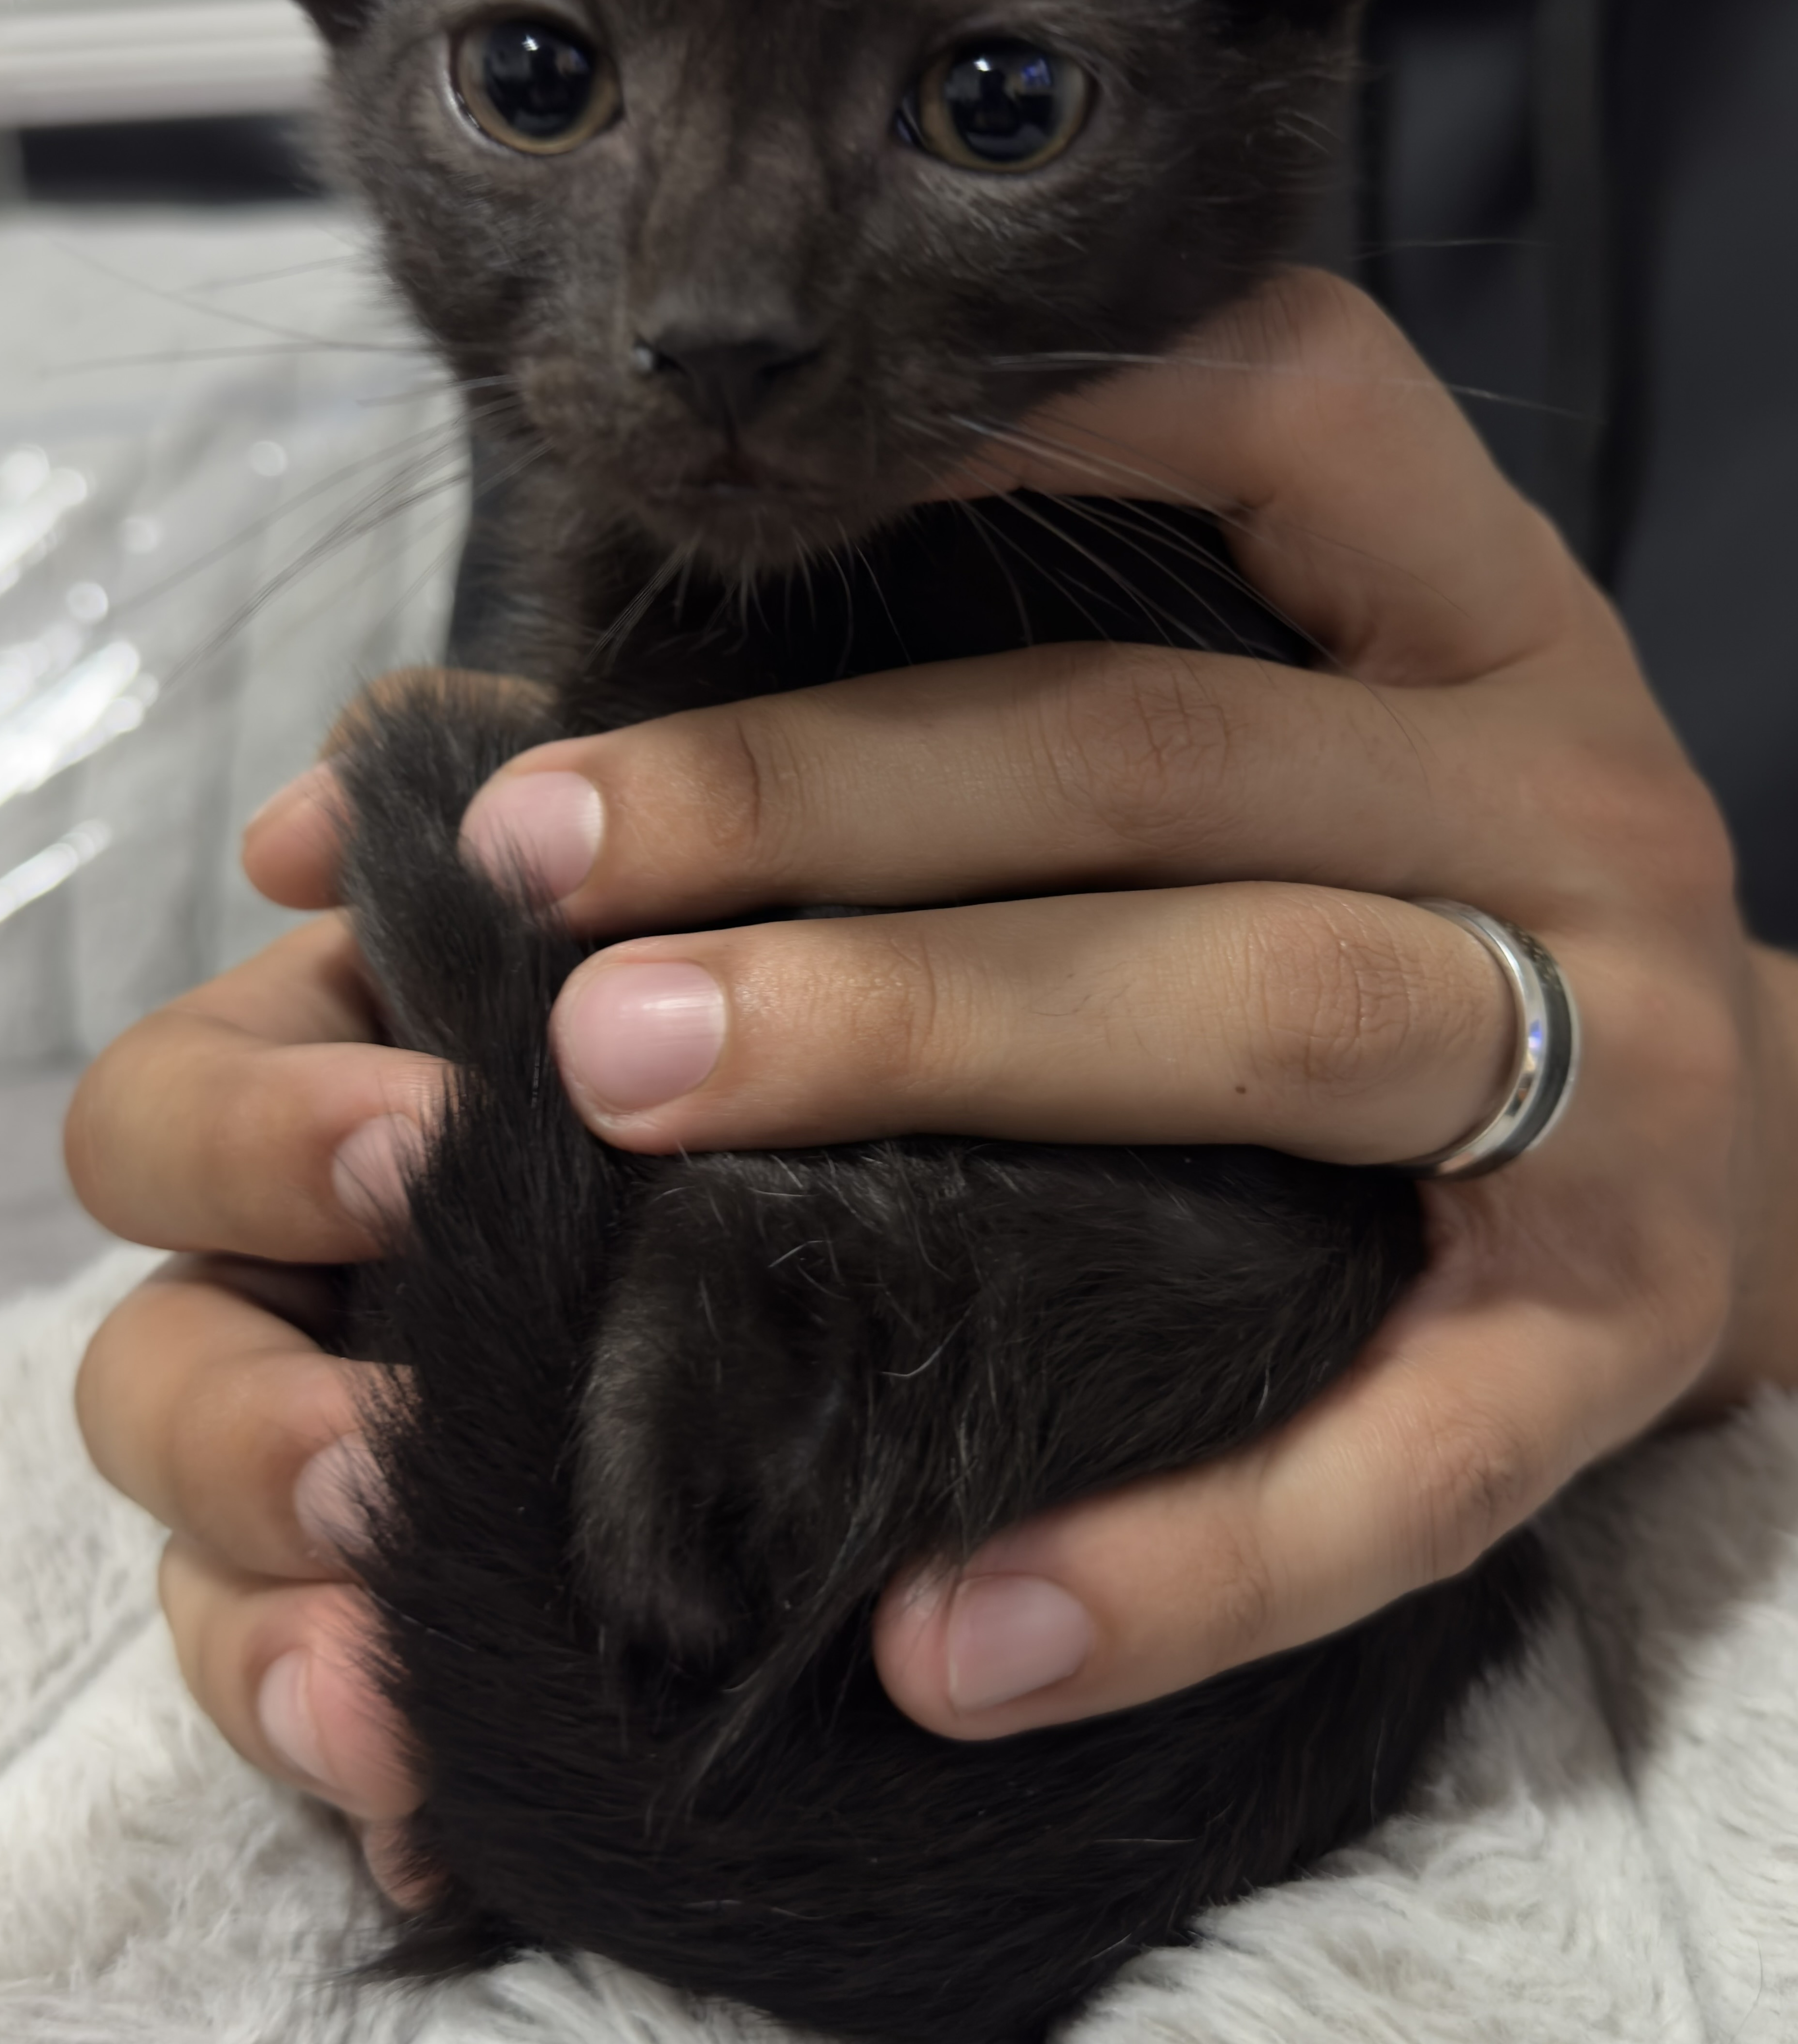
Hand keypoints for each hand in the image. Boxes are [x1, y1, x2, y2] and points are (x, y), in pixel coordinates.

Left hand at [67, 273, 1797, 1850]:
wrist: (1763, 1161)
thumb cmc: (1397, 920)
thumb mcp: (1281, 747)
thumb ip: (952, 701)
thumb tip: (384, 803)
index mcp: (1475, 618)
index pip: (1277, 400)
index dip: (1022, 406)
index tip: (735, 483)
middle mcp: (1569, 802)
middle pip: (1169, 752)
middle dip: (830, 799)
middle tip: (544, 867)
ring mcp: (1622, 1073)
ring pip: (1263, 1015)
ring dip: (932, 1042)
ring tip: (631, 1086)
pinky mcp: (1617, 1338)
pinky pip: (1401, 1466)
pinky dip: (1175, 1562)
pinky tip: (940, 1643)